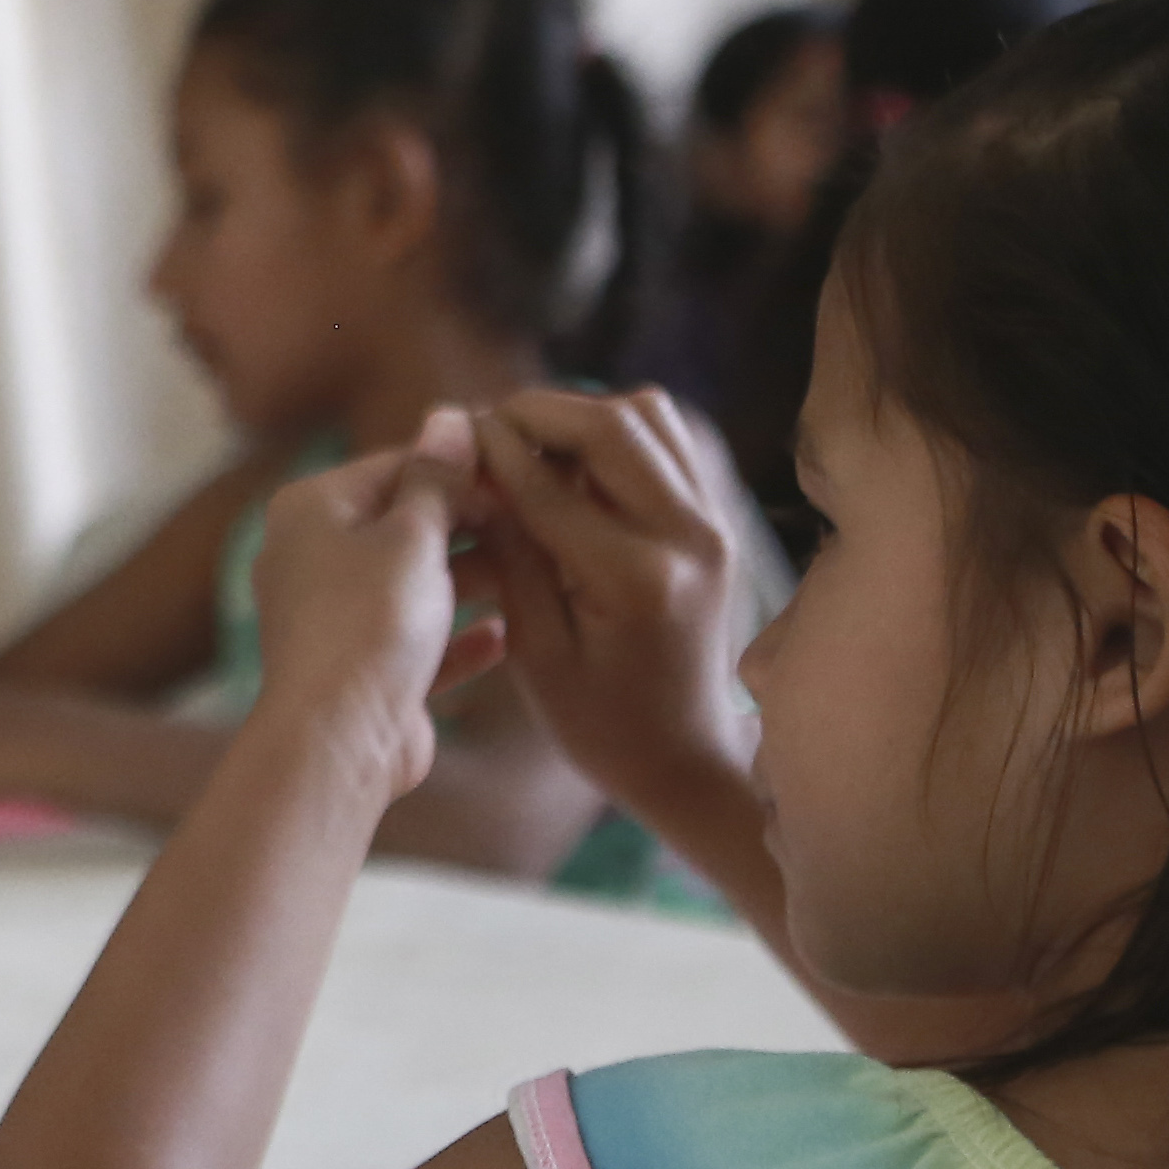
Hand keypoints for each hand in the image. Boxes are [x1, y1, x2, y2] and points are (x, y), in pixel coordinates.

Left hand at [243, 424, 500, 793]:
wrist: (339, 739)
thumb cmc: (370, 622)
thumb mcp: (413, 535)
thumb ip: (437, 478)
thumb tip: (449, 418)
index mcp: (312, 508)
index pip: (397, 464)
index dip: (464, 466)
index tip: (522, 470)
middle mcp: (313, 557)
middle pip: (407, 523)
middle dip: (473, 522)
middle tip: (538, 518)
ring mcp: (334, 617)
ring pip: (416, 584)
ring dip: (473, 579)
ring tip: (534, 570)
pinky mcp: (361, 671)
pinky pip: (418, 642)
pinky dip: (458, 638)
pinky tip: (504, 635)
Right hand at [443, 389, 757, 813]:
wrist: (686, 755)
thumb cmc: (598, 722)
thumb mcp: (536, 650)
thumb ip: (512, 554)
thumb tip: (480, 468)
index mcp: (636, 580)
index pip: (551, 484)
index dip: (493, 450)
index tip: (452, 430)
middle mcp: (688, 537)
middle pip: (612, 424)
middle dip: (538, 412)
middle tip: (488, 426)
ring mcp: (713, 523)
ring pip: (648, 415)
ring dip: (581, 415)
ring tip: (531, 444)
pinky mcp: (717, 519)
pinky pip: (669, 441)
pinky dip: (617, 433)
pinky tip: (574, 463)